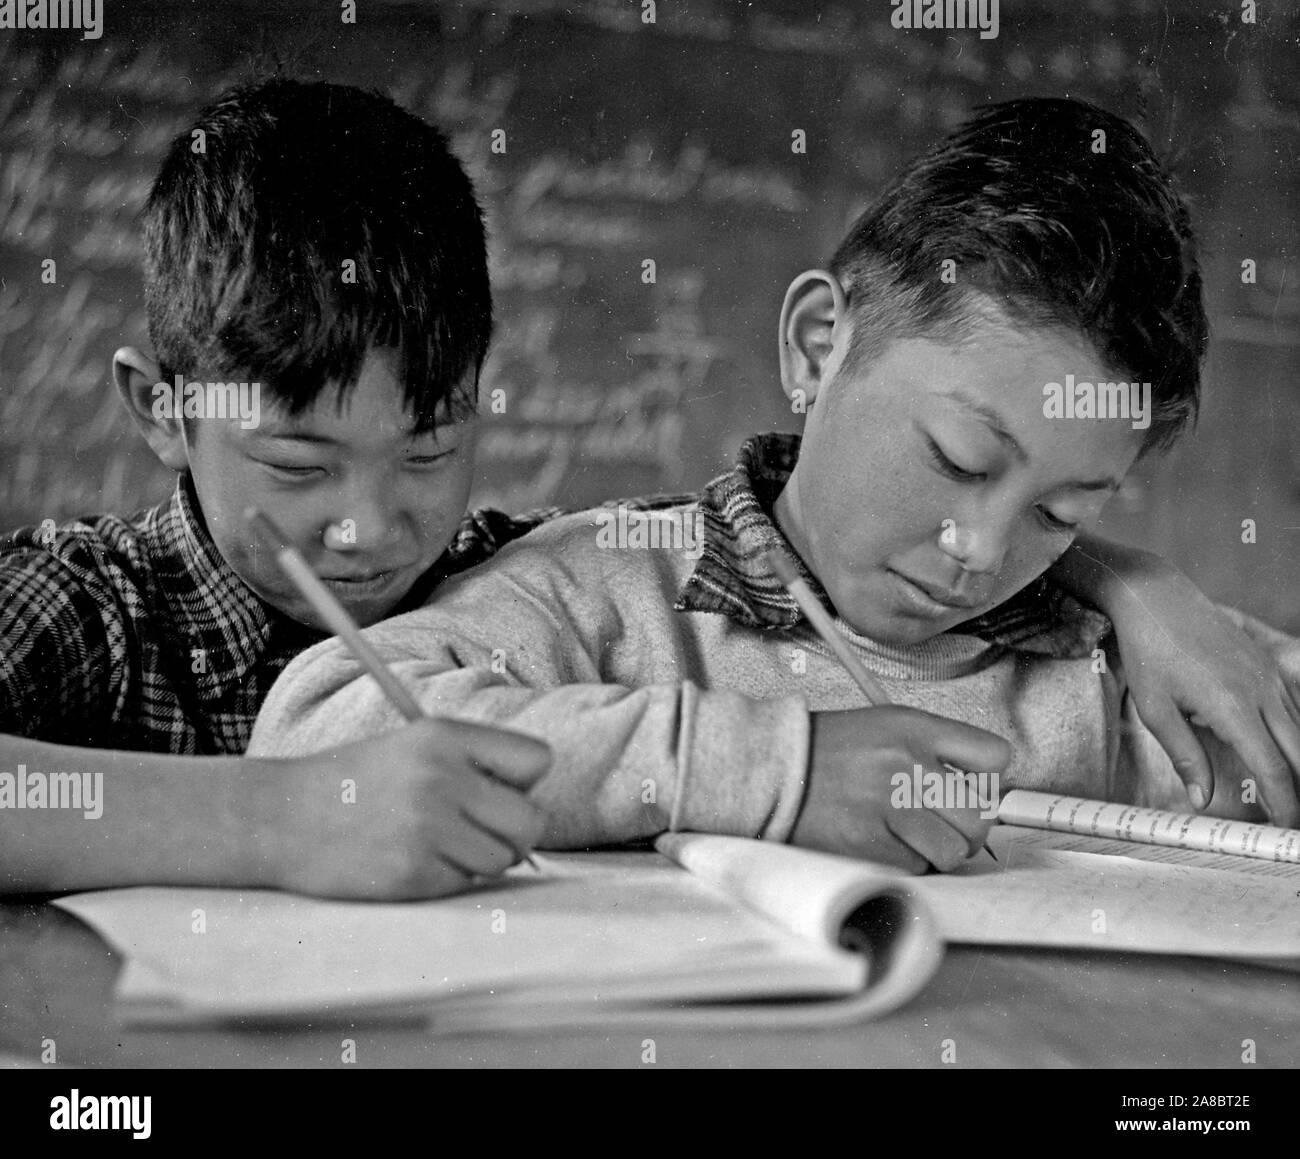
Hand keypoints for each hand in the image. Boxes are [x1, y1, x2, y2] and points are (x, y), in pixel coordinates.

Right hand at [268, 718, 551, 898]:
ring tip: (436, 842)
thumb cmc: (355, 781)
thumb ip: (474, 764)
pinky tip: (410, 859)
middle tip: (480, 829)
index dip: (525, 781)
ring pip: (503, 859)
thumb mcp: (414, 745)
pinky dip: (447, 878)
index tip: (499, 789)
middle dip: (514, 831)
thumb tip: (533, 806)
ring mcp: (427, 828)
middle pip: (531, 820)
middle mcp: (441, 778)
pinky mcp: (412, 873)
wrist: (278, 817)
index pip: (537, 760)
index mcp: (445, 736)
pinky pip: (465, 883)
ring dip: (480, 859)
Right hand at [793, 706, 1010, 872]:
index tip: (969, 788)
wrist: (774, 769)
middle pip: (981, 815)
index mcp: (915, 728)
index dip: (987, 780)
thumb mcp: (888, 725)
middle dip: (966, 827)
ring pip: (953, 851)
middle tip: (942, 824)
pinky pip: (917, 868)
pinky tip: (880, 840)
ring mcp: (888, 806)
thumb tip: (983, 792)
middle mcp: (906, 764)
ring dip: (936, 850)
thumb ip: (938, 749)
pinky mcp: (870, 844)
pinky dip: (905, 862)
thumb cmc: (833, 751)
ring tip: (909, 834)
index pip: (995, 757)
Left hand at [1105, 563, 1299, 826]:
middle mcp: (1261, 692)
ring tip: (1290, 791)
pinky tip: (1284, 751)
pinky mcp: (1267, 665)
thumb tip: (1203, 800)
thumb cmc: (1149, 652)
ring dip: (1298, 762)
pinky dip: (1294, 735)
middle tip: (1291, 819)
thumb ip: (1185, 755)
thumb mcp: (1155, 709)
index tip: (1284, 828)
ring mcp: (1268, 676)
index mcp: (1233, 708)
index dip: (1284, 804)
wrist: (1156, 597)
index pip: (1273, 768)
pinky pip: (1293, 707)